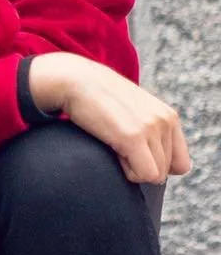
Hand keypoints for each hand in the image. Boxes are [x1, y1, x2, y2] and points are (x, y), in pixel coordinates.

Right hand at [30, 53, 190, 183]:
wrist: (74, 80)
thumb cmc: (96, 99)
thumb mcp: (132, 110)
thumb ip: (149, 129)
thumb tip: (154, 165)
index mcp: (169, 117)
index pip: (180, 164)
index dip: (156, 165)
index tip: (133, 154)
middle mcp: (165, 121)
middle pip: (166, 171)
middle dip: (141, 166)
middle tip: (118, 146)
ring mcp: (150, 128)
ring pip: (155, 175)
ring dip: (132, 168)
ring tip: (113, 145)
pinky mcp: (133, 136)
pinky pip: (144, 174)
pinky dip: (127, 172)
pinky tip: (111, 151)